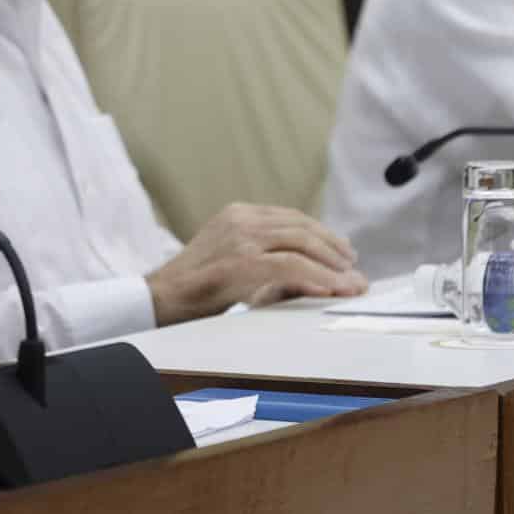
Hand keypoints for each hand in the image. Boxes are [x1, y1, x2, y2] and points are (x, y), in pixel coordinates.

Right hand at [145, 202, 367, 325]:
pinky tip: (331, 288)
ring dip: (332, 264)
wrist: (159, 299)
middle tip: (354, 268)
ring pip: (301, 244)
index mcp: (239, 214)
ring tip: (350, 281)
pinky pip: (290, 266)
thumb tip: (314, 278)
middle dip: (334, 248)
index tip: (342, 252)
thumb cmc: (195, 288)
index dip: (323, 235)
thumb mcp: (235, 265)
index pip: (292, 218)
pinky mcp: (241, 262)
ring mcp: (241, 238)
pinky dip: (317, 277)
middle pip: (301, 227)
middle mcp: (242, 219)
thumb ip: (269, 264)